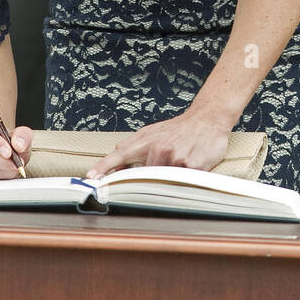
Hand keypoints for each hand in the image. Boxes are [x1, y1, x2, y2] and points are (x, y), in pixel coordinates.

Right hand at [0, 118, 32, 178]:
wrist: (3, 151)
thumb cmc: (9, 141)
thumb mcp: (21, 135)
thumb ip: (23, 135)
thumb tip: (18, 144)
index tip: (9, 152)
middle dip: (1, 162)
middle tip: (16, 165)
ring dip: (1, 171)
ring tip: (13, 168)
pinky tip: (4, 173)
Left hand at [84, 109, 231, 179]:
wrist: (207, 118)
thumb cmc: (178, 129)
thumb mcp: (153, 132)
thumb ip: (134, 146)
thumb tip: (115, 161)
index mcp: (146, 140)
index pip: (120, 154)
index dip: (104, 166)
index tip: (91, 177)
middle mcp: (159, 147)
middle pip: (143, 176)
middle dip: (146, 181)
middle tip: (156, 175)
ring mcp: (175, 157)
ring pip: (164, 180)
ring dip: (170, 177)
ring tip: (180, 161)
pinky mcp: (192, 166)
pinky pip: (184, 181)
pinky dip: (185, 177)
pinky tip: (191, 162)